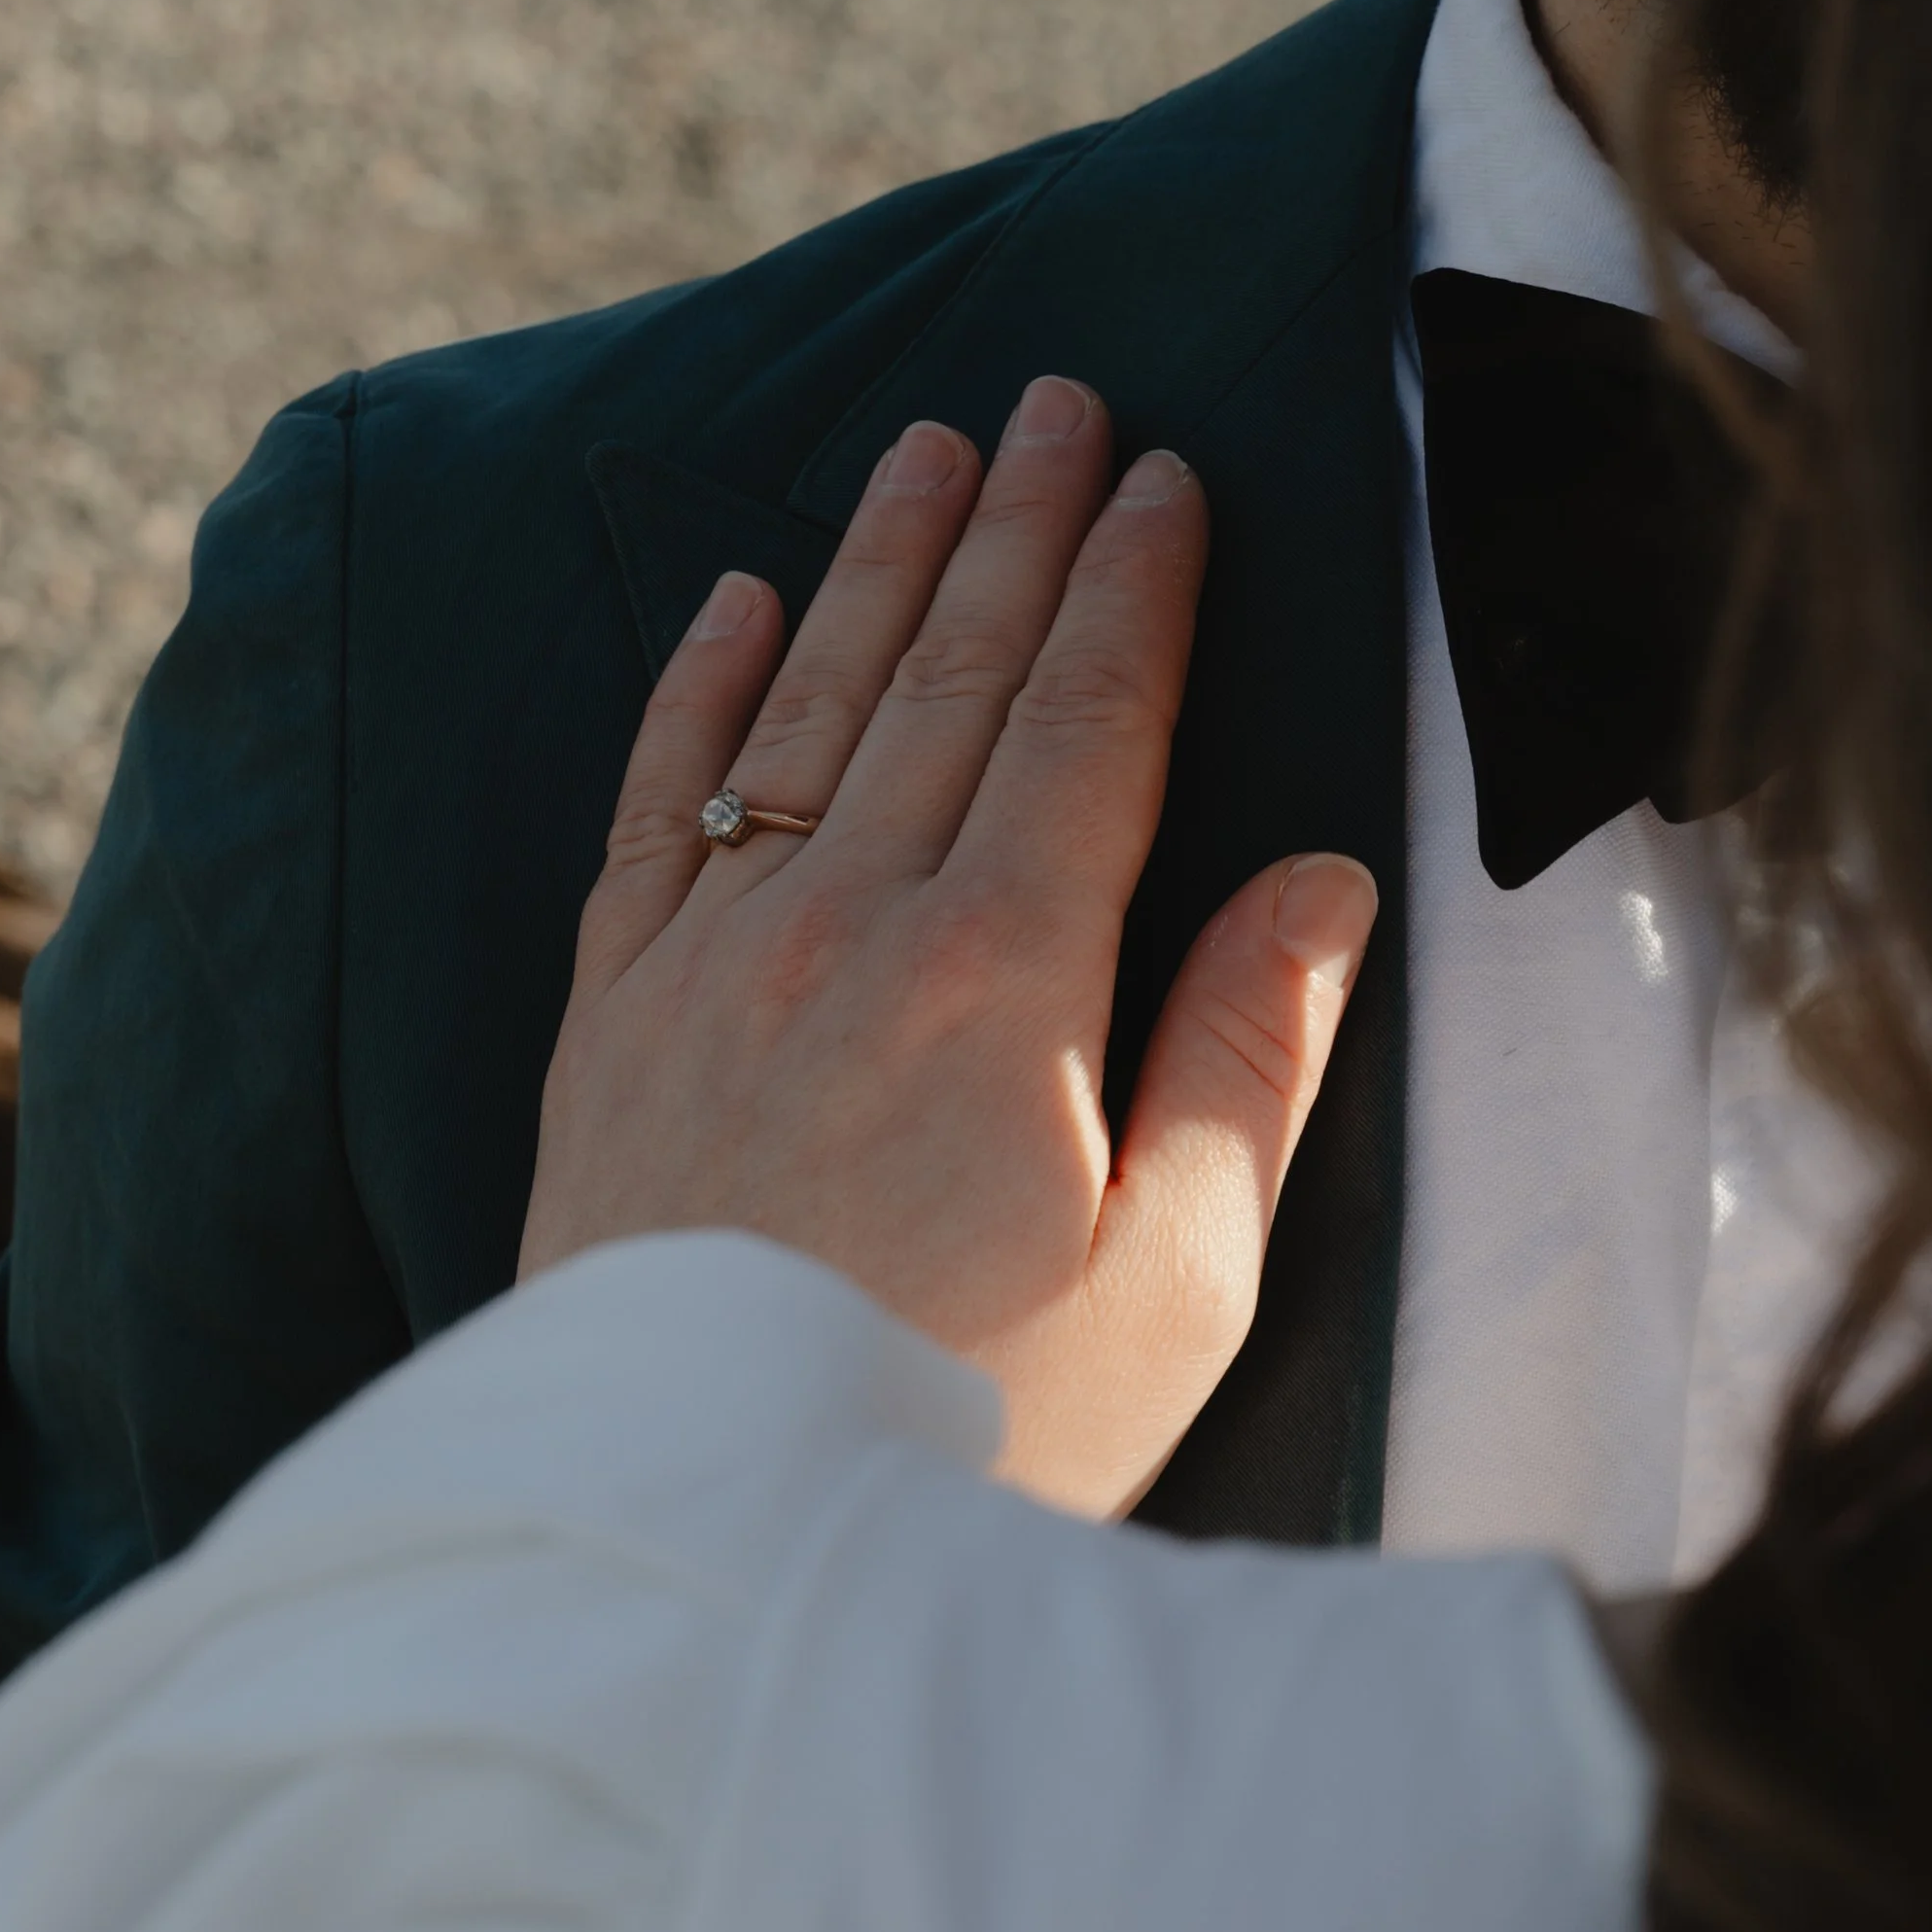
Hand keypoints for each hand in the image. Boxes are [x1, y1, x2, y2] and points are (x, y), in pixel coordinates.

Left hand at [520, 377, 1376, 1514]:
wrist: (696, 1532)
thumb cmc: (965, 1431)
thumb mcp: (1174, 1287)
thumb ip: (1247, 1065)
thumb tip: (1321, 885)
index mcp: (1003, 985)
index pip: (1084, 728)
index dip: (1135, 591)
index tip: (1168, 476)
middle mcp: (844, 931)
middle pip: (947, 682)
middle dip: (1018, 530)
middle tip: (1062, 399)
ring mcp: (709, 963)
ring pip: (805, 710)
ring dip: (873, 566)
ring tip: (929, 450)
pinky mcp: (610, 1020)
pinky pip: (655, 805)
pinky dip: (694, 692)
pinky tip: (726, 602)